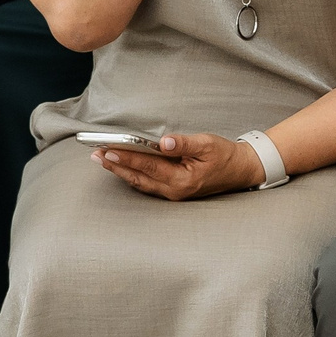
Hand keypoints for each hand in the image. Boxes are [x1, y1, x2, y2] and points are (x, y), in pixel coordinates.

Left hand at [92, 132, 260, 201]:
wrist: (239, 171)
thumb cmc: (224, 156)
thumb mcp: (207, 144)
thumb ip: (184, 144)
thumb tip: (164, 142)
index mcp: (182, 179)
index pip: (148, 166)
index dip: (127, 157)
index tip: (108, 150)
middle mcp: (174, 191)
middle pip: (138, 177)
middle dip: (115, 166)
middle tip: (95, 155)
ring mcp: (173, 194)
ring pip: (140, 182)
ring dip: (121, 171)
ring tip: (102, 160)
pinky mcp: (174, 192)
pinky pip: (147, 185)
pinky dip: (133, 176)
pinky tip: (122, 169)